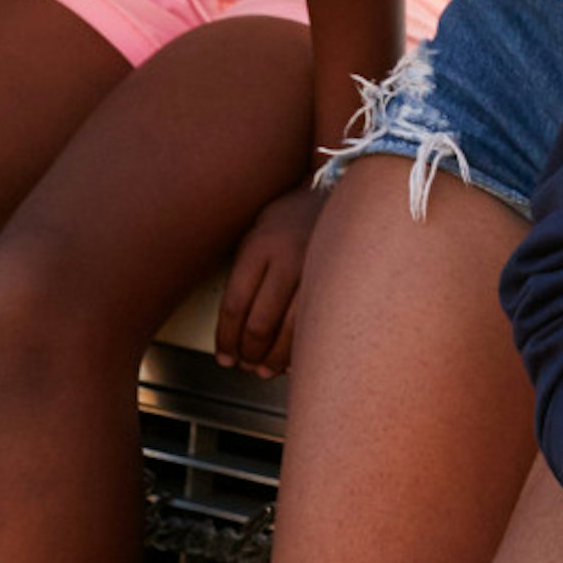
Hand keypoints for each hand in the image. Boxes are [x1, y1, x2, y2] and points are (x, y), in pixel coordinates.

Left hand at [216, 184, 327, 374]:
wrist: (335, 195)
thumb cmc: (289, 219)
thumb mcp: (257, 234)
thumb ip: (244, 274)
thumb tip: (231, 327)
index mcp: (259, 246)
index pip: (234, 305)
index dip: (226, 338)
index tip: (224, 355)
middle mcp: (287, 258)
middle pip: (260, 323)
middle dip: (248, 353)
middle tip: (243, 363)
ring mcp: (316, 270)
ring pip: (291, 332)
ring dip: (274, 358)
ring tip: (264, 368)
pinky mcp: (338, 281)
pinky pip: (318, 324)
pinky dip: (303, 348)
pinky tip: (292, 358)